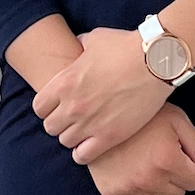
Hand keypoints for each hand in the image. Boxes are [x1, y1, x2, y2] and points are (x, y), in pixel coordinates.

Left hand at [32, 27, 170, 164]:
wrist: (154, 61)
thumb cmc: (126, 46)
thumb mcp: (95, 39)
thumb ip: (80, 46)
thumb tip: (78, 46)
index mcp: (65, 82)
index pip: (39, 107)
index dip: (47, 106)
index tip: (58, 105)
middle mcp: (73, 105)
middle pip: (50, 127)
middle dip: (59, 122)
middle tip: (73, 118)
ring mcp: (90, 123)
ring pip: (65, 142)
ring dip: (73, 137)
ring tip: (85, 131)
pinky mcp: (109, 137)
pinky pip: (83, 156)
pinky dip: (85, 152)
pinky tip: (93, 144)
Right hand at [88, 103, 194, 194]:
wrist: (102, 111)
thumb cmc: (143, 113)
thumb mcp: (176, 119)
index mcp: (168, 160)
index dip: (189, 165)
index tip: (178, 152)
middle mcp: (149, 179)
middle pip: (178, 194)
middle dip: (175, 176)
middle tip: (160, 153)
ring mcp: (129, 187)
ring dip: (156, 183)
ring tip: (144, 158)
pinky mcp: (113, 192)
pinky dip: (137, 187)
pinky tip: (130, 165)